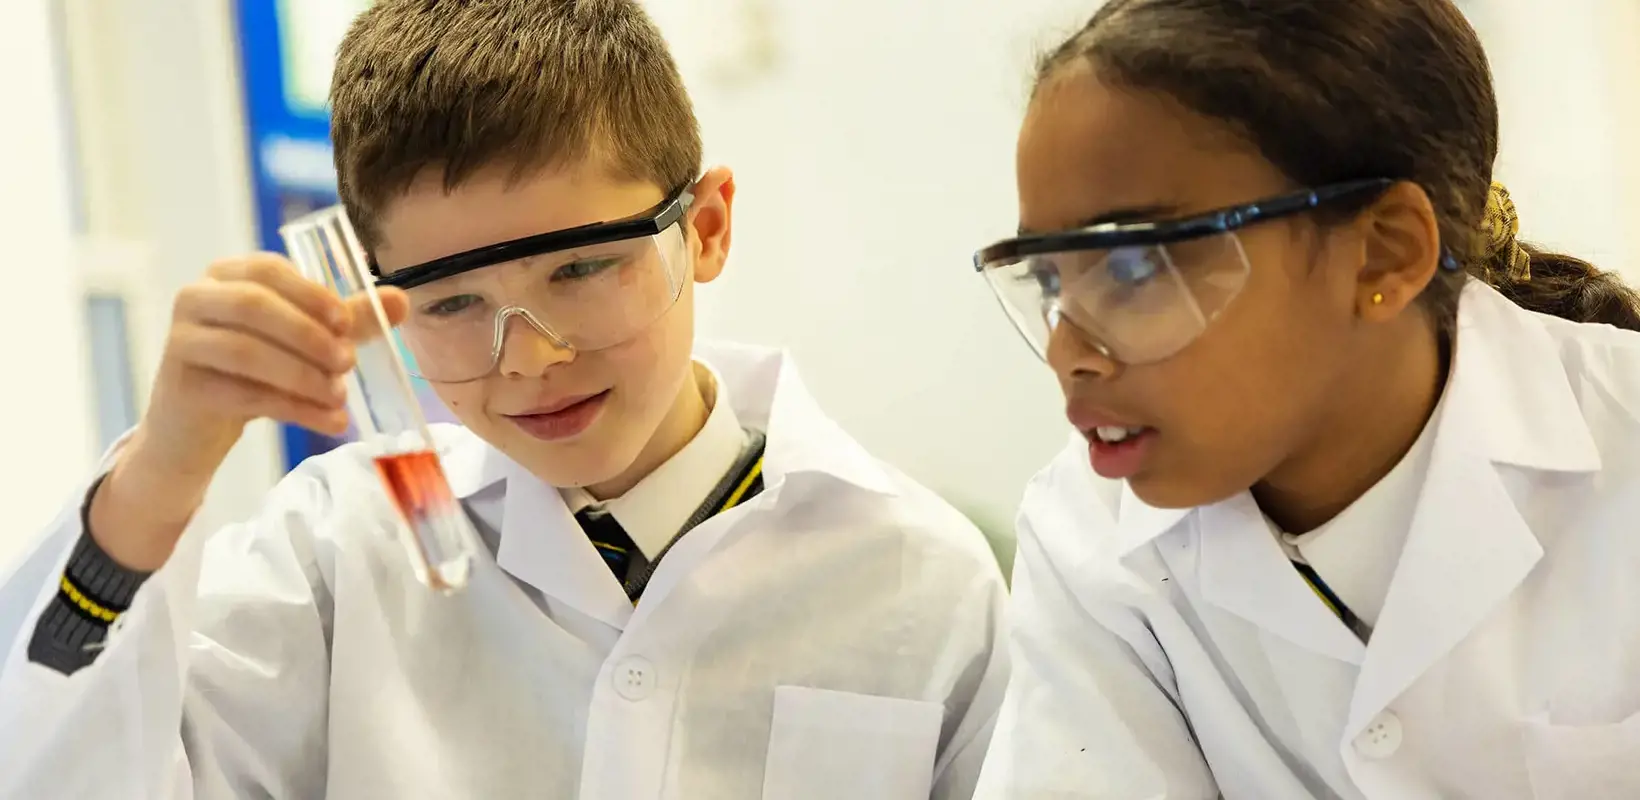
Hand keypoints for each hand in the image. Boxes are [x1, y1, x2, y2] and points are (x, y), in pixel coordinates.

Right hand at [91, 254, 408, 569]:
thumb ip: (347, 319)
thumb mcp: (304, 340)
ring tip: (340, 396)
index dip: (311, 294)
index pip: (268, 270)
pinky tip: (329, 421)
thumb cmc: (255, 370)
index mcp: (227, 275)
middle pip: (254, 306)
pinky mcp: (182, 386)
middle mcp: (196, 299)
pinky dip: (294, 408)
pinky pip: (244, 394)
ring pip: (247, 353)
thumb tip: (400, 300)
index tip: (346, 323)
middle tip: (348, 363)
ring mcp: (181, 341)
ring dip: (303, 376)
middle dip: (308, 335)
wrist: (198, 425)